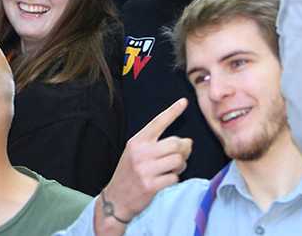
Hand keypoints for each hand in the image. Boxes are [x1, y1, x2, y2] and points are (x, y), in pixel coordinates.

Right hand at [100, 99, 191, 222]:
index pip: (158, 122)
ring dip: (181, 165)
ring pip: (178, 160)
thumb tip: (185, 141)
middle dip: (185, 149)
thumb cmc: (129, 173)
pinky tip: (167, 180)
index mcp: (137, 141)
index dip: (172, 111)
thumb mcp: (134, 152)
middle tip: (183, 154)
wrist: (115, 199)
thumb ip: (154, 143)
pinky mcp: (151, 185)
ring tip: (175, 168)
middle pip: (176, 143)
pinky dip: (174, 179)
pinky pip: (174, 178)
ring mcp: (145, 170)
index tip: (184, 102)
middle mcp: (140, 153)